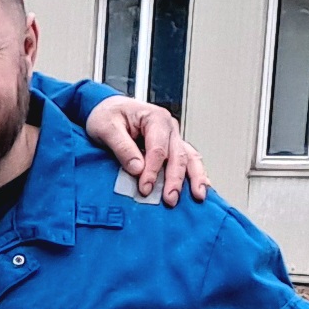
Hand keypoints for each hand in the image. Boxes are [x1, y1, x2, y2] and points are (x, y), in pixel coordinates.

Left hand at [82, 97, 211, 204]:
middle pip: (177, 155)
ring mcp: (173, 138)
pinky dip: (196, 174)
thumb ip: (122, 147)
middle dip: (175, 179)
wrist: (107, 109)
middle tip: (170, 199)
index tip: (145, 188)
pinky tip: (201, 188)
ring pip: (189, 158)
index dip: (152, 171)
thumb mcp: (107, 128)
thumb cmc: (107, 115)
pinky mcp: (172, 148)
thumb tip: (137, 168)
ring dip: (194, 178)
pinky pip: (188, 160)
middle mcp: (168, 127)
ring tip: (198, 196)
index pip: (158, 149)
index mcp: (154, 118)